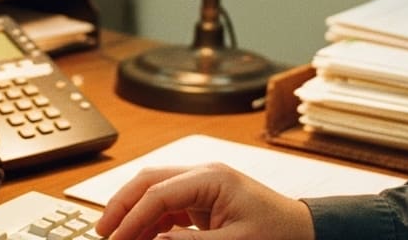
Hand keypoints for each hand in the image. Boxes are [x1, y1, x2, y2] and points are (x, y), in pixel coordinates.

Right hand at [94, 163, 314, 239]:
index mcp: (212, 178)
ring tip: (117, 238)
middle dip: (122, 205)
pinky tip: (140, 238)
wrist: (305, 231)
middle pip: (148, 181)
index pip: (158, 192)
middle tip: (103, 233)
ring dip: (133, 214)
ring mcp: (202, 185)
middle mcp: (203, 174)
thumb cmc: (279, 234)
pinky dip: (149, 221)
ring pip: (153, 191)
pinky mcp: (202, 199)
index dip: (132, 217)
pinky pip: (166, 205)